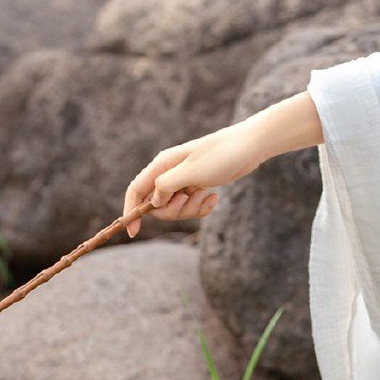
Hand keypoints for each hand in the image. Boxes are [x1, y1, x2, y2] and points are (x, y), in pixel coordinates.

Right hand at [123, 124, 262, 233]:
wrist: (249, 147)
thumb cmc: (220, 156)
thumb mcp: (190, 172)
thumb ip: (166, 186)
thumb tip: (153, 202)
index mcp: (162, 165)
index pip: (136, 189)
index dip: (131, 210)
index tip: (132, 232)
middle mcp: (169, 173)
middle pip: (157, 205)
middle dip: (173, 211)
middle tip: (189, 200)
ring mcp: (184, 181)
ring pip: (175, 208)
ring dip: (191, 210)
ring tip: (207, 196)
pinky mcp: (197, 186)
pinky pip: (192, 207)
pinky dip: (202, 207)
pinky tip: (214, 198)